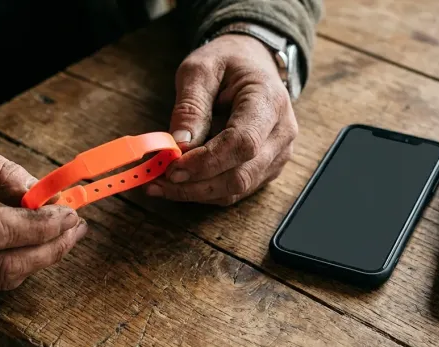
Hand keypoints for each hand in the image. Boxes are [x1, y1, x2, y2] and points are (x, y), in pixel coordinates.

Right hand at [0, 122, 86, 293]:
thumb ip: (4, 173)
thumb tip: (47, 194)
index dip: (39, 226)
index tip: (69, 213)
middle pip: (2, 266)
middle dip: (50, 249)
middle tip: (76, 227)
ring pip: (0, 279)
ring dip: (40, 259)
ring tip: (65, 234)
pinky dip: (18, 265)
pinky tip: (35, 244)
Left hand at [145, 33, 297, 205]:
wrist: (254, 63)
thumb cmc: (228, 63)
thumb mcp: (200, 69)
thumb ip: (190, 107)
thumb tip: (179, 145)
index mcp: (270, 101)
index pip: (243, 143)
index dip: (207, 161)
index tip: (173, 167)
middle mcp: (281, 133)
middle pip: (240, 175)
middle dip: (195, 184)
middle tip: (157, 181)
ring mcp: (278, 154)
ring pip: (236, 189)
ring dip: (196, 192)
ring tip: (161, 183)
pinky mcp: (267, 169)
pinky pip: (235, 190)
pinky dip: (204, 191)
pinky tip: (179, 183)